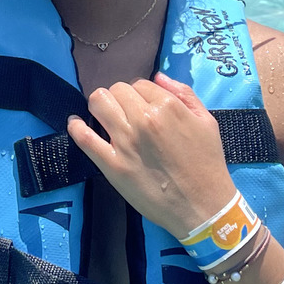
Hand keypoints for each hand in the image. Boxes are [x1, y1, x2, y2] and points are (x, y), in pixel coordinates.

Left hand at [67, 73, 231, 239]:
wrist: (203, 206)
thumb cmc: (207, 163)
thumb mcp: (206, 121)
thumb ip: (184, 94)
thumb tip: (157, 76)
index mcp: (167, 106)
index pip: (139, 84)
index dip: (140, 94)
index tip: (141, 106)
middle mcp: (144, 120)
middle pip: (117, 90)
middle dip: (120, 97)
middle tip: (125, 112)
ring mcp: (125, 142)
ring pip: (98, 103)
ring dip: (100, 105)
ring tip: (105, 115)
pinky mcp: (112, 164)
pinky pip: (84, 137)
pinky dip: (76, 126)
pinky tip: (76, 123)